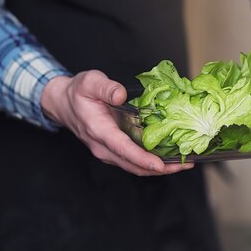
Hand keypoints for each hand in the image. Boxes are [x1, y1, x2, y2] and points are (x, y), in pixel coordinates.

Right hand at [41, 70, 192, 175]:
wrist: (64, 103)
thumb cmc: (78, 92)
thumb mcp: (90, 82)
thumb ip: (106, 88)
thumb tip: (121, 95)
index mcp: (99, 130)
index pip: (123, 149)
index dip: (143, 159)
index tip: (161, 165)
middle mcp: (103, 147)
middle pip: (133, 165)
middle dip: (160, 168)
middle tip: (186, 164)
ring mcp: (108, 151)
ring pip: (134, 167)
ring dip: (158, 168)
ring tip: (183, 162)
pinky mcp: (113, 151)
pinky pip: (133, 161)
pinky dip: (151, 162)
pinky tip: (168, 156)